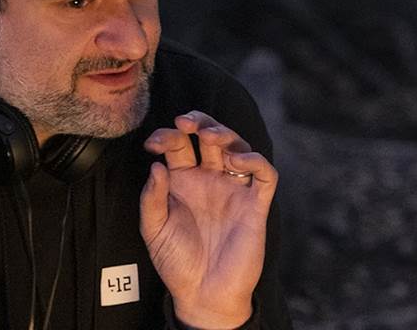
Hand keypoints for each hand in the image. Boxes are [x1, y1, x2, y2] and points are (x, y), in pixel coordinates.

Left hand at [140, 111, 276, 328]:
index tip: (153, 143)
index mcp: (183, 182)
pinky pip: (265, 174)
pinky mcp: (255, 204)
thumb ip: (152, 198)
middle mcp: (210, 180)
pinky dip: (255, 160)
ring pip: (238, 147)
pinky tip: (237, 160)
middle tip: (186, 121)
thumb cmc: (177, 263)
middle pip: (211, 137)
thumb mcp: (154, 230)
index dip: (167, 136)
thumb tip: (156, 166)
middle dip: (199, 122)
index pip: (179, 146)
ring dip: (226, 134)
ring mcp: (234, 190)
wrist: (203, 294)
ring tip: (210, 136)